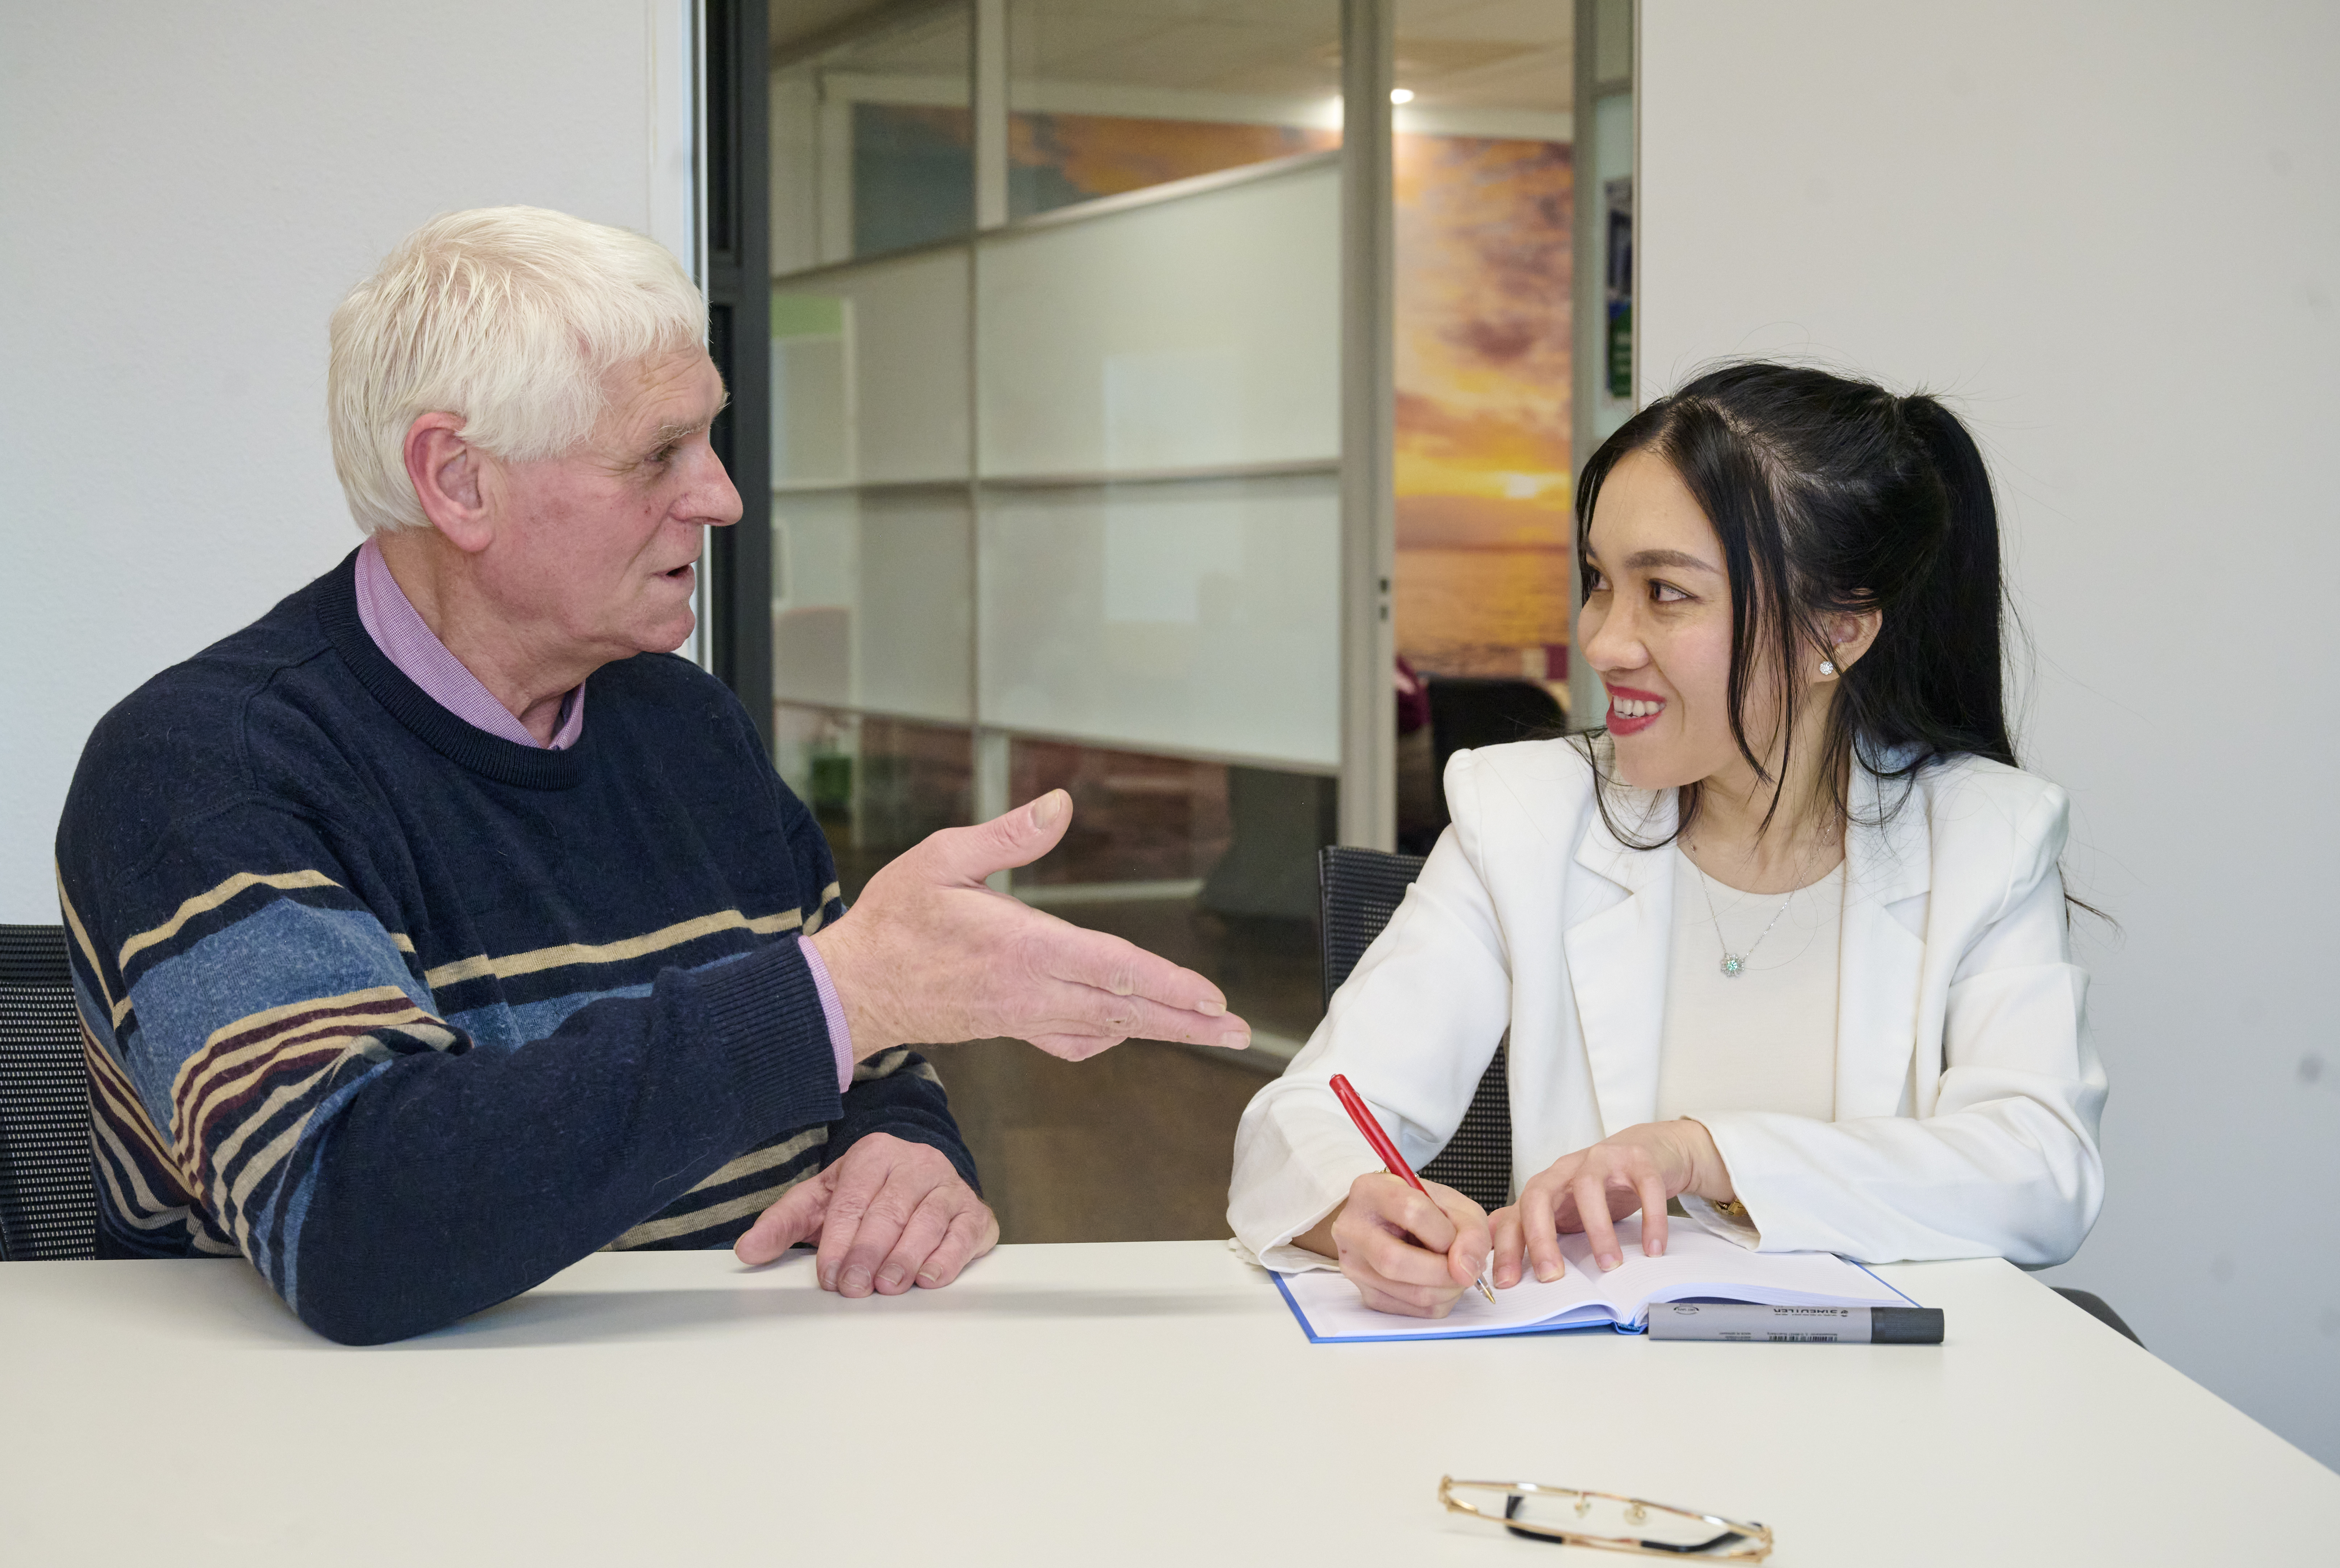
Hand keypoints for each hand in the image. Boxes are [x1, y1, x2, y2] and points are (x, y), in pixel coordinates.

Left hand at [732, 1132, 997, 1294]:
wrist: (921, 1177)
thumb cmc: (867, 1195)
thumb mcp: (821, 1200)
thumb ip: (783, 1223)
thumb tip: (747, 1251)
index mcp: (874, 1154)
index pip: (853, 1198)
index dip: (839, 1239)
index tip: (828, 1275)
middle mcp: (916, 1163)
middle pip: (890, 1210)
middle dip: (869, 1252)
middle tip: (854, 1287)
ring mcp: (949, 1187)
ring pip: (928, 1221)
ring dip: (906, 1258)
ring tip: (888, 1286)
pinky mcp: (975, 1213)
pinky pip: (964, 1234)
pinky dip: (947, 1258)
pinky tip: (928, 1278)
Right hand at [809, 790, 1250, 1061]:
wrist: (854, 988)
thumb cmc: (895, 919)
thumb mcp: (942, 858)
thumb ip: (1006, 834)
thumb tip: (1059, 805)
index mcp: (1021, 948)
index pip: (1110, 967)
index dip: (1165, 983)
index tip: (1209, 996)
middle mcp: (1031, 991)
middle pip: (1124, 1007)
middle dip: (1186, 1019)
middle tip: (1236, 1031)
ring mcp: (1024, 1016)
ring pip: (1108, 1025)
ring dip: (1163, 1029)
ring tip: (1210, 1032)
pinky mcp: (1013, 1027)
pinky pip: (1073, 1040)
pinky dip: (1109, 1035)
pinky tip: (1129, 1028)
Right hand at [1304, 1172, 1491, 1318]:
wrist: (1390, 1222)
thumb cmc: (1421, 1208)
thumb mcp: (1452, 1204)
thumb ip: (1470, 1230)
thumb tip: (1467, 1271)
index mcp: (1370, 1191)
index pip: (1412, 1212)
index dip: (1445, 1232)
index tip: (1456, 1239)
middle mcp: (1352, 1228)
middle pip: (1397, 1261)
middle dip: (1445, 1270)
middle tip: (1462, 1266)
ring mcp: (1354, 1265)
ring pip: (1409, 1293)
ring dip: (1447, 1289)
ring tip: (1453, 1272)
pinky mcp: (1365, 1294)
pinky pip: (1412, 1311)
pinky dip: (1437, 1301)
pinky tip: (1437, 1282)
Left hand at [1490, 1119, 1733, 1284]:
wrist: (1649, 1149)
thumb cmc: (1604, 1184)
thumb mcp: (1565, 1205)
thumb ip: (1532, 1224)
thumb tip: (1494, 1244)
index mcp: (1547, 1186)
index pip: (1516, 1214)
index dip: (1507, 1247)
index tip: (1507, 1282)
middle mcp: (1567, 1169)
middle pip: (1539, 1195)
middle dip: (1540, 1237)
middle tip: (1551, 1275)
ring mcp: (1602, 1160)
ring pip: (1589, 1187)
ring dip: (1597, 1229)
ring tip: (1609, 1265)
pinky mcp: (1638, 1159)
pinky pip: (1644, 1186)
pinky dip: (1650, 1218)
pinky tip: (1653, 1247)